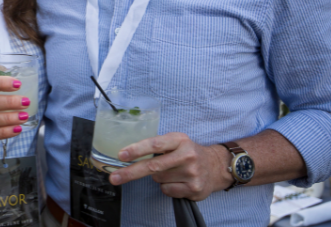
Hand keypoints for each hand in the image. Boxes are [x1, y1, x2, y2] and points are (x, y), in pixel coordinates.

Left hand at [108, 133, 232, 200]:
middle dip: (130, 173)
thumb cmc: (187, 152)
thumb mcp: (175, 142)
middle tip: (114, 178)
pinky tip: (177, 180)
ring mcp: (192, 173)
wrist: (215, 166)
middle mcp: (187, 155)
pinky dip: (166, 187)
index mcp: (180, 139)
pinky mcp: (194, 188)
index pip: (155, 144)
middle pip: (152, 166)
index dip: (137, 150)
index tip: (121, 155)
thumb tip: (127, 155)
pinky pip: (166, 190)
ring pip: (158, 179)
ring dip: (157, 177)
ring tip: (171, 171)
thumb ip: (157, 146)